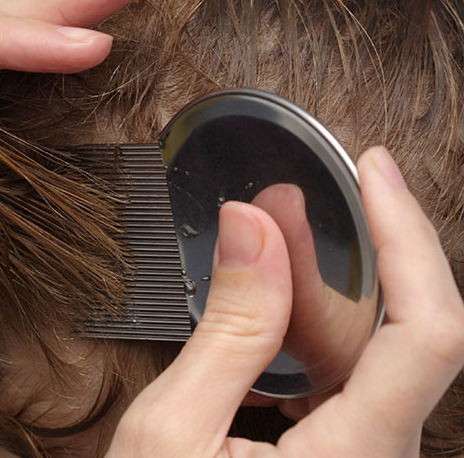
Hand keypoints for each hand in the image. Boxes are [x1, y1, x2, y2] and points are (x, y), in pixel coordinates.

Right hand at [106, 147, 463, 456]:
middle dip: (343, 254)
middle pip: (398, 334)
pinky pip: (340, 382)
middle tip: (283, 199)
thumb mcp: (173, 432)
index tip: (374, 173)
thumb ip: (226, 331)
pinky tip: (262, 305)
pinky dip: (302, 334)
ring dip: (315, 290)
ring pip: (367, 356)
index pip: (431, 332)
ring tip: (262, 236)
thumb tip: (250, 229)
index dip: (410, 241)